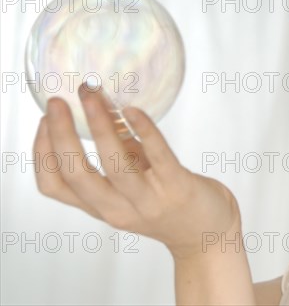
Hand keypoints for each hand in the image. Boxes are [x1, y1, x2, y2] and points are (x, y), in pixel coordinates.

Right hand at [33, 85, 240, 259]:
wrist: (207, 233)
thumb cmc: (165, 202)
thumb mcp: (131, 185)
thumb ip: (116, 153)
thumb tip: (99, 106)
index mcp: (101, 207)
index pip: (54, 186)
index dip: (42, 152)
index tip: (44, 121)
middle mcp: (119, 209)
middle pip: (76, 174)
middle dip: (61, 135)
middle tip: (57, 102)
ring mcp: (149, 200)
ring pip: (114, 164)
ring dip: (99, 125)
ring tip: (92, 95)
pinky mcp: (178, 187)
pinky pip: (158, 155)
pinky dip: (144, 130)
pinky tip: (133, 111)